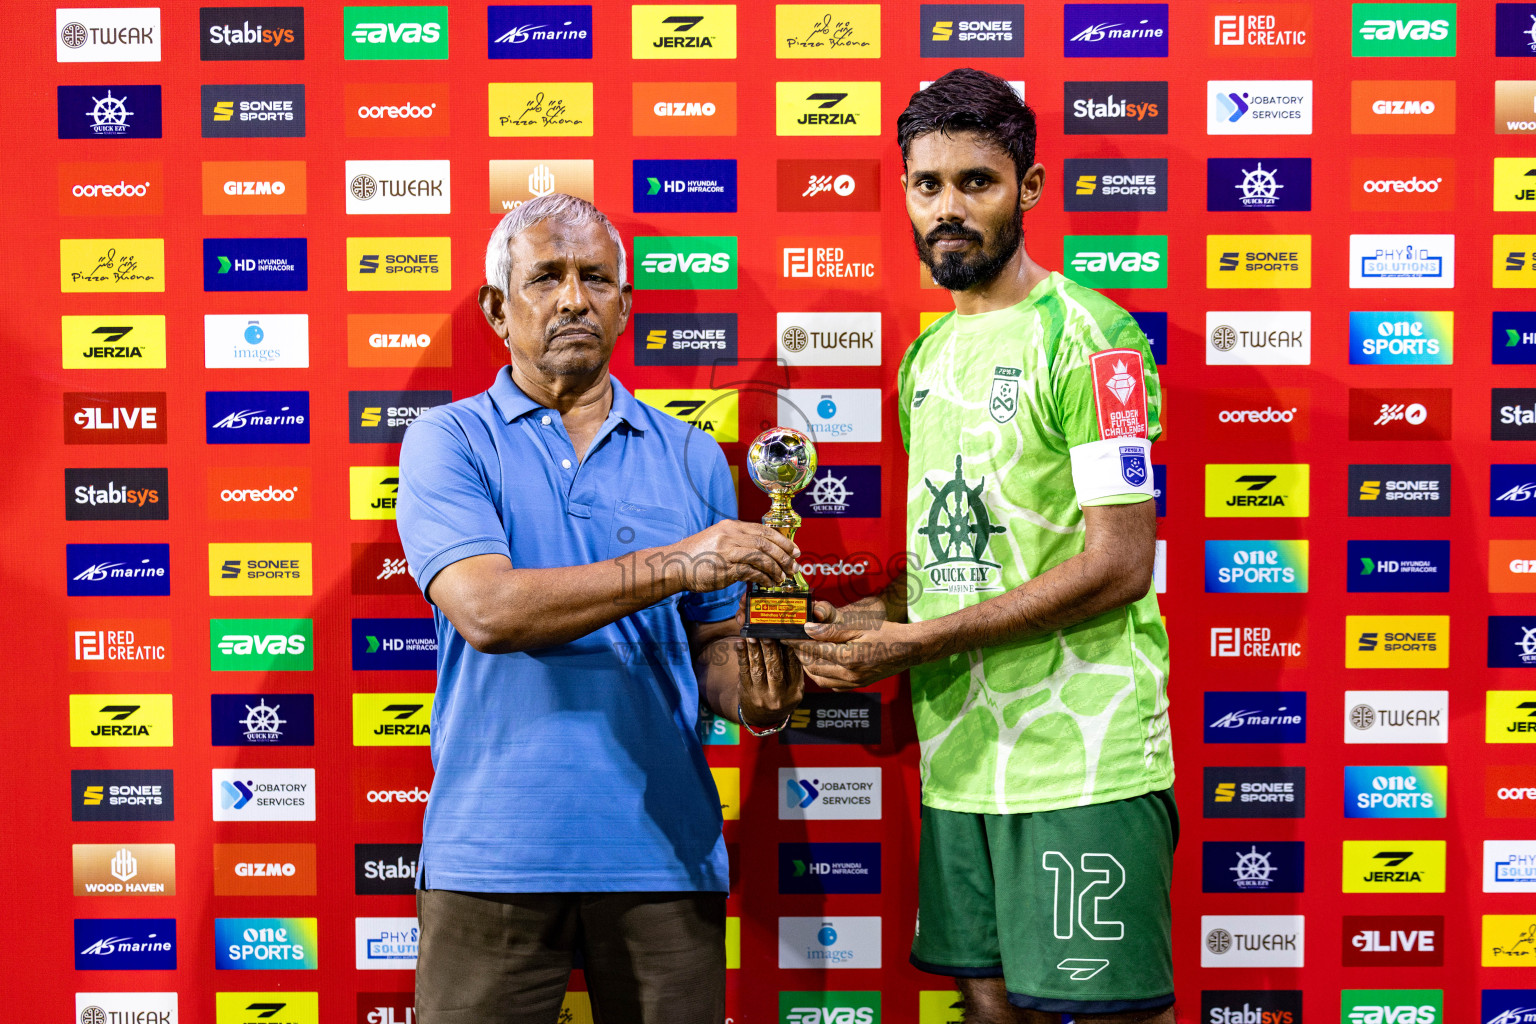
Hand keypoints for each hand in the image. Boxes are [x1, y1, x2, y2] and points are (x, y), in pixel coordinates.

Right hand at [674, 520, 798, 592]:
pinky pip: (752, 572)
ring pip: (762, 556)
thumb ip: (738, 541)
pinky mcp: (725, 568)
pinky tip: (769, 583)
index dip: (782, 540)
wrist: (675, 565)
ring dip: (776, 568)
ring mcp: (728, 551)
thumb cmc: (697, 555)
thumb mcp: (718, 539)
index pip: (764, 530)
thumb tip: (762, 550)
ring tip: (782, 577)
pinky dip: (764, 578)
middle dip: (784, 555)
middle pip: (766, 543)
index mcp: (731, 526)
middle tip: (793, 566)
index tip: (794, 550)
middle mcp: (731, 536)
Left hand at [736, 635, 803, 728]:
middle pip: (775, 670)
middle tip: (767, 634)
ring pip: (758, 670)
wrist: (762, 717)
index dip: (789, 650)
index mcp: (794, 692)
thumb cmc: (781, 695)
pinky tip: (740, 644)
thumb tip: (788, 639)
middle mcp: (778, 696)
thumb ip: (793, 667)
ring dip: (754, 651)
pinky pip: (743, 672)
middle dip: (770, 650)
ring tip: (752, 636)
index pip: (793, 668)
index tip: (785, 635)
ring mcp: (761, 695)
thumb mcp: (794, 687)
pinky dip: (741, 656)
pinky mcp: (746, 692)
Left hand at [786, 616, 930, 690]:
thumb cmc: (886, 632)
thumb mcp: (859, 625)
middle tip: (794, 641)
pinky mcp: (858, 685)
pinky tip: (822, 663)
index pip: (813, 650)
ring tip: (805, 651)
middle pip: (813, 667)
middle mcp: (849, 674)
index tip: (784, 634)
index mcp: (848, 657)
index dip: (796, 641)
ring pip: (820, 679)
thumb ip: (832, 629)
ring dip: (809, 666)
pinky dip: (822, 675)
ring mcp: (854, 682)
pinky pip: (832, 685)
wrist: (909, 649)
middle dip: (800, 654)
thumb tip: (808, 628)